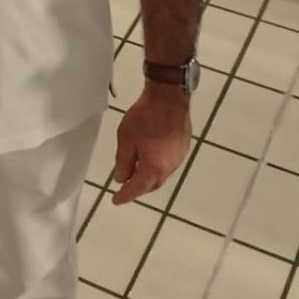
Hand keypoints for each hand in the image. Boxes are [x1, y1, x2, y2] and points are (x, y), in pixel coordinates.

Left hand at [112, 83, 191, 204]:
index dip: (125, 196)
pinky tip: (151, 159)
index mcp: (154, 168)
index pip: (137, 189)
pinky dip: (157, 167)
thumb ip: (123, 162)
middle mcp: (169, 168)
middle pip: (151, 185)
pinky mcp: (183, 148)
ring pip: (161, 175)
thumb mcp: (126, 139)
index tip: (116, 200)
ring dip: (148, 177)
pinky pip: (168, 165)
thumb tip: (121, 179)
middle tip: (125, 187)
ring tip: (136, 173)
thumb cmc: (144, 117)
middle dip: (138, 188)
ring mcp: (178, 159)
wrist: (169, 98)